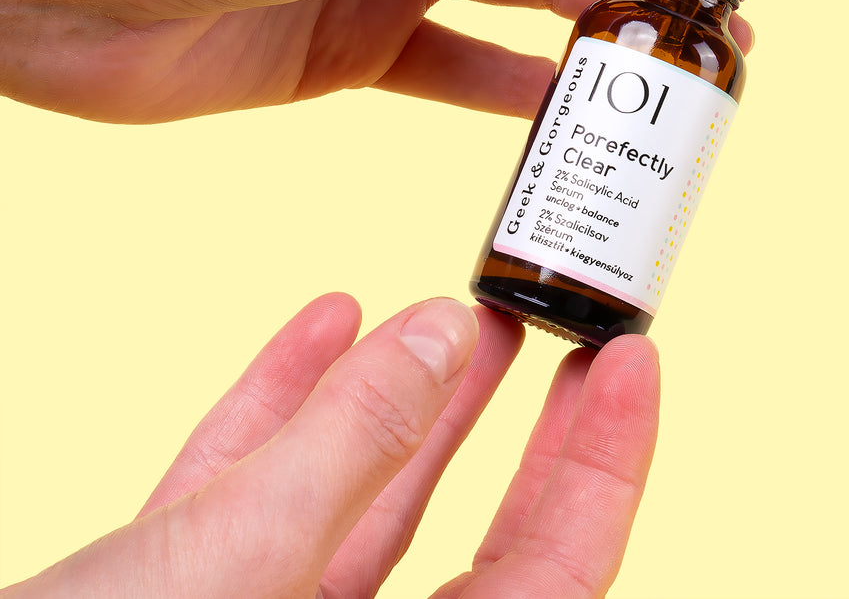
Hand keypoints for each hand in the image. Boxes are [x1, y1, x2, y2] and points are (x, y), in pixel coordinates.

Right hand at [2, 296, 659, 597]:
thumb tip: (445, 336)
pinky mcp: (186, 596)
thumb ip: (353, 446)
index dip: (607, 461)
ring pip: (364, 505)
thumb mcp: (237, 562)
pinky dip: (287, 408)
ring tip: (446, 309)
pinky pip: (259, 497)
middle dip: (521, 426)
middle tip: (561, 326)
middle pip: (481, 539)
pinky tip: (322, 324)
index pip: (559, 569)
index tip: (632, 358)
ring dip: (401, 398)